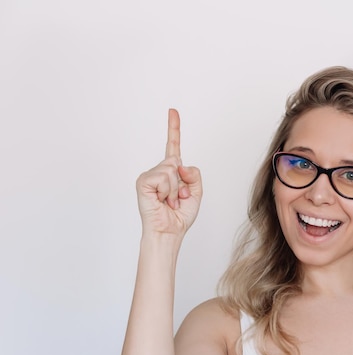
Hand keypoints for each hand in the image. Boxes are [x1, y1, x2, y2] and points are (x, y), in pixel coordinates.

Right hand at [136, 109, 202, 235]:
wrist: (170, 232)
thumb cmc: (179, 215)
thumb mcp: (196, 192)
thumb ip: (193, 174)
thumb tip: (178, 164)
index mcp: (171, 172)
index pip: (173, 146)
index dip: (173, 128)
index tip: (173, 111)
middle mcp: (158, 171)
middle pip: (177, 161)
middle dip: (184, 183)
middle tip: (176, 199)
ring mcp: (149, 176)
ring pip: (172, 169)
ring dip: (176, 189)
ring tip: (170, 201)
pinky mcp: (143, 181)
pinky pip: (164, 177)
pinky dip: (168, 191)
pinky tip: (162, 201)